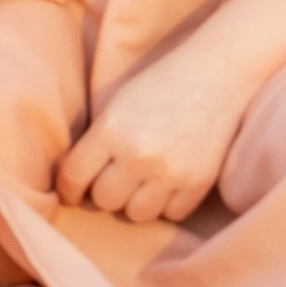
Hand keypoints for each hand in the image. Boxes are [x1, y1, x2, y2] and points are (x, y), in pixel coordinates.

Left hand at [57, 35, 254, 226]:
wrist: (217, 72)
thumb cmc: (163, 83)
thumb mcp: (118, 104)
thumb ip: (97, 142)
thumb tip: (78, 183)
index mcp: (111, 130)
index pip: (73, 177)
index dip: (68, 190)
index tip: (73, 193)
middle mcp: (138, 155)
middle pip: (104, 200)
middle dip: (107, 190)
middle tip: (119, 177)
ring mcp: (170, 172)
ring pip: (136, 214)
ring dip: (137, 201)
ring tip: (144, 181)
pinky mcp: (198, 182)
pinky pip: (171, 213)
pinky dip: (168, 202)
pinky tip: (170, 181)